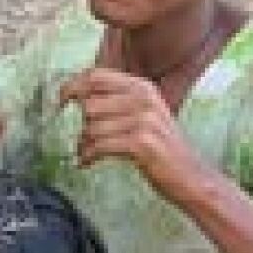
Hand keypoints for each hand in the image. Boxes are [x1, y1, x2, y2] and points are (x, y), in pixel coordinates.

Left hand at [59, 68, 202, 197]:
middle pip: (90, 104)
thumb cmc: (162, 148)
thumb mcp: (143, 115)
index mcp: (142, 87)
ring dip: (84, 144)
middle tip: (84, 141)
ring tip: (87, 153)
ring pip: (92, 127)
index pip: (96, 76)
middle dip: (82, 126)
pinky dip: (88, 156)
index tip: (60, 101)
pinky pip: (99, 146)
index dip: (72, 86)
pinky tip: (87, 162)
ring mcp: (144, 120)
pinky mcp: (141, 143)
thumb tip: (77, 96)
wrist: (191, 177)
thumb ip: (116, 102)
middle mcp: (144, 99)